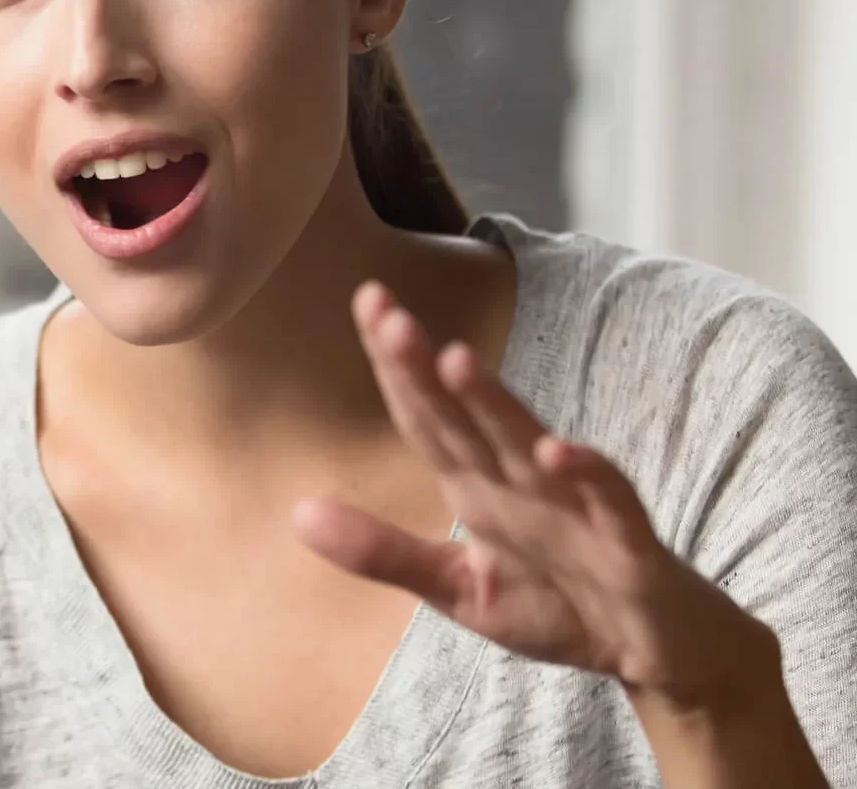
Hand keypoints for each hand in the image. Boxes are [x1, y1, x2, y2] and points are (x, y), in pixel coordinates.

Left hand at [293, 282, 776, 707]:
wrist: (657, 650)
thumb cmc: (557, 604)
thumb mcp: (454, 588)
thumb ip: (382, 552)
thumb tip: (296, 513)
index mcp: (477, 486)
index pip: (426, 416)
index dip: (395, 365)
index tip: (367, 303)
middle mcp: (521, 482)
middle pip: (466, 417)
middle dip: (426, 368)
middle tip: (387, 314)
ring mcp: (575, 508)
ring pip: (528, 446)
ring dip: (496, 405)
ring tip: (457, 361)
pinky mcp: (627, 546)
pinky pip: (607, 505)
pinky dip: (587, 476)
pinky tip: (558, 450)